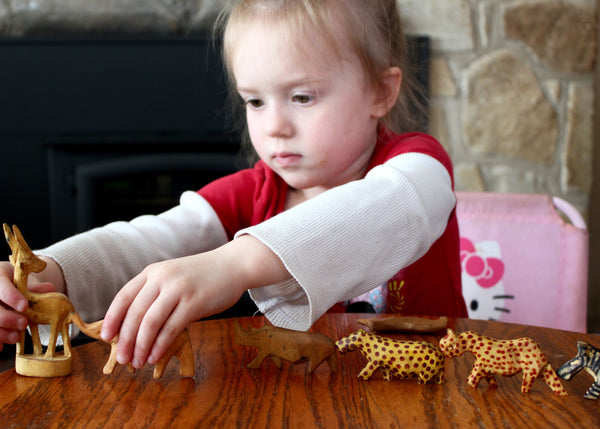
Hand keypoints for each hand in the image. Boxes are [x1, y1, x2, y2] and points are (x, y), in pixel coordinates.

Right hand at [0, 261, 57, 350]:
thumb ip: (36, 287)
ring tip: (16, 337)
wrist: (9, 284)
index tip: (24, 307)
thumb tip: (50, 288)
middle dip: (7, 318)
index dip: (11, 297)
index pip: (1, 286)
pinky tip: (2, 345)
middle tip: (23, 324)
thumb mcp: (26, 281)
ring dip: (1, 332)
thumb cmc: (17, 282)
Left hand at [101, 235, 290, 368]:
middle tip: (121, 358)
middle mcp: (162, 278)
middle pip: (135, 313)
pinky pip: (171, 328)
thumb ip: (154, 294)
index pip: (124, 297)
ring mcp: (178, 289)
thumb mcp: (173, 277)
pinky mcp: (194, 302)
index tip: (106, 338)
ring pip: (150, 322)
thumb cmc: (202, 276)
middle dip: (125, 339)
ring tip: (137, 362)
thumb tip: (133, 327)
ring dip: (140, 346)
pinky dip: (160, 345)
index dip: (112, 319)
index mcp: (152, 272)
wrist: (233, 265)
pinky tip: (155, 356)